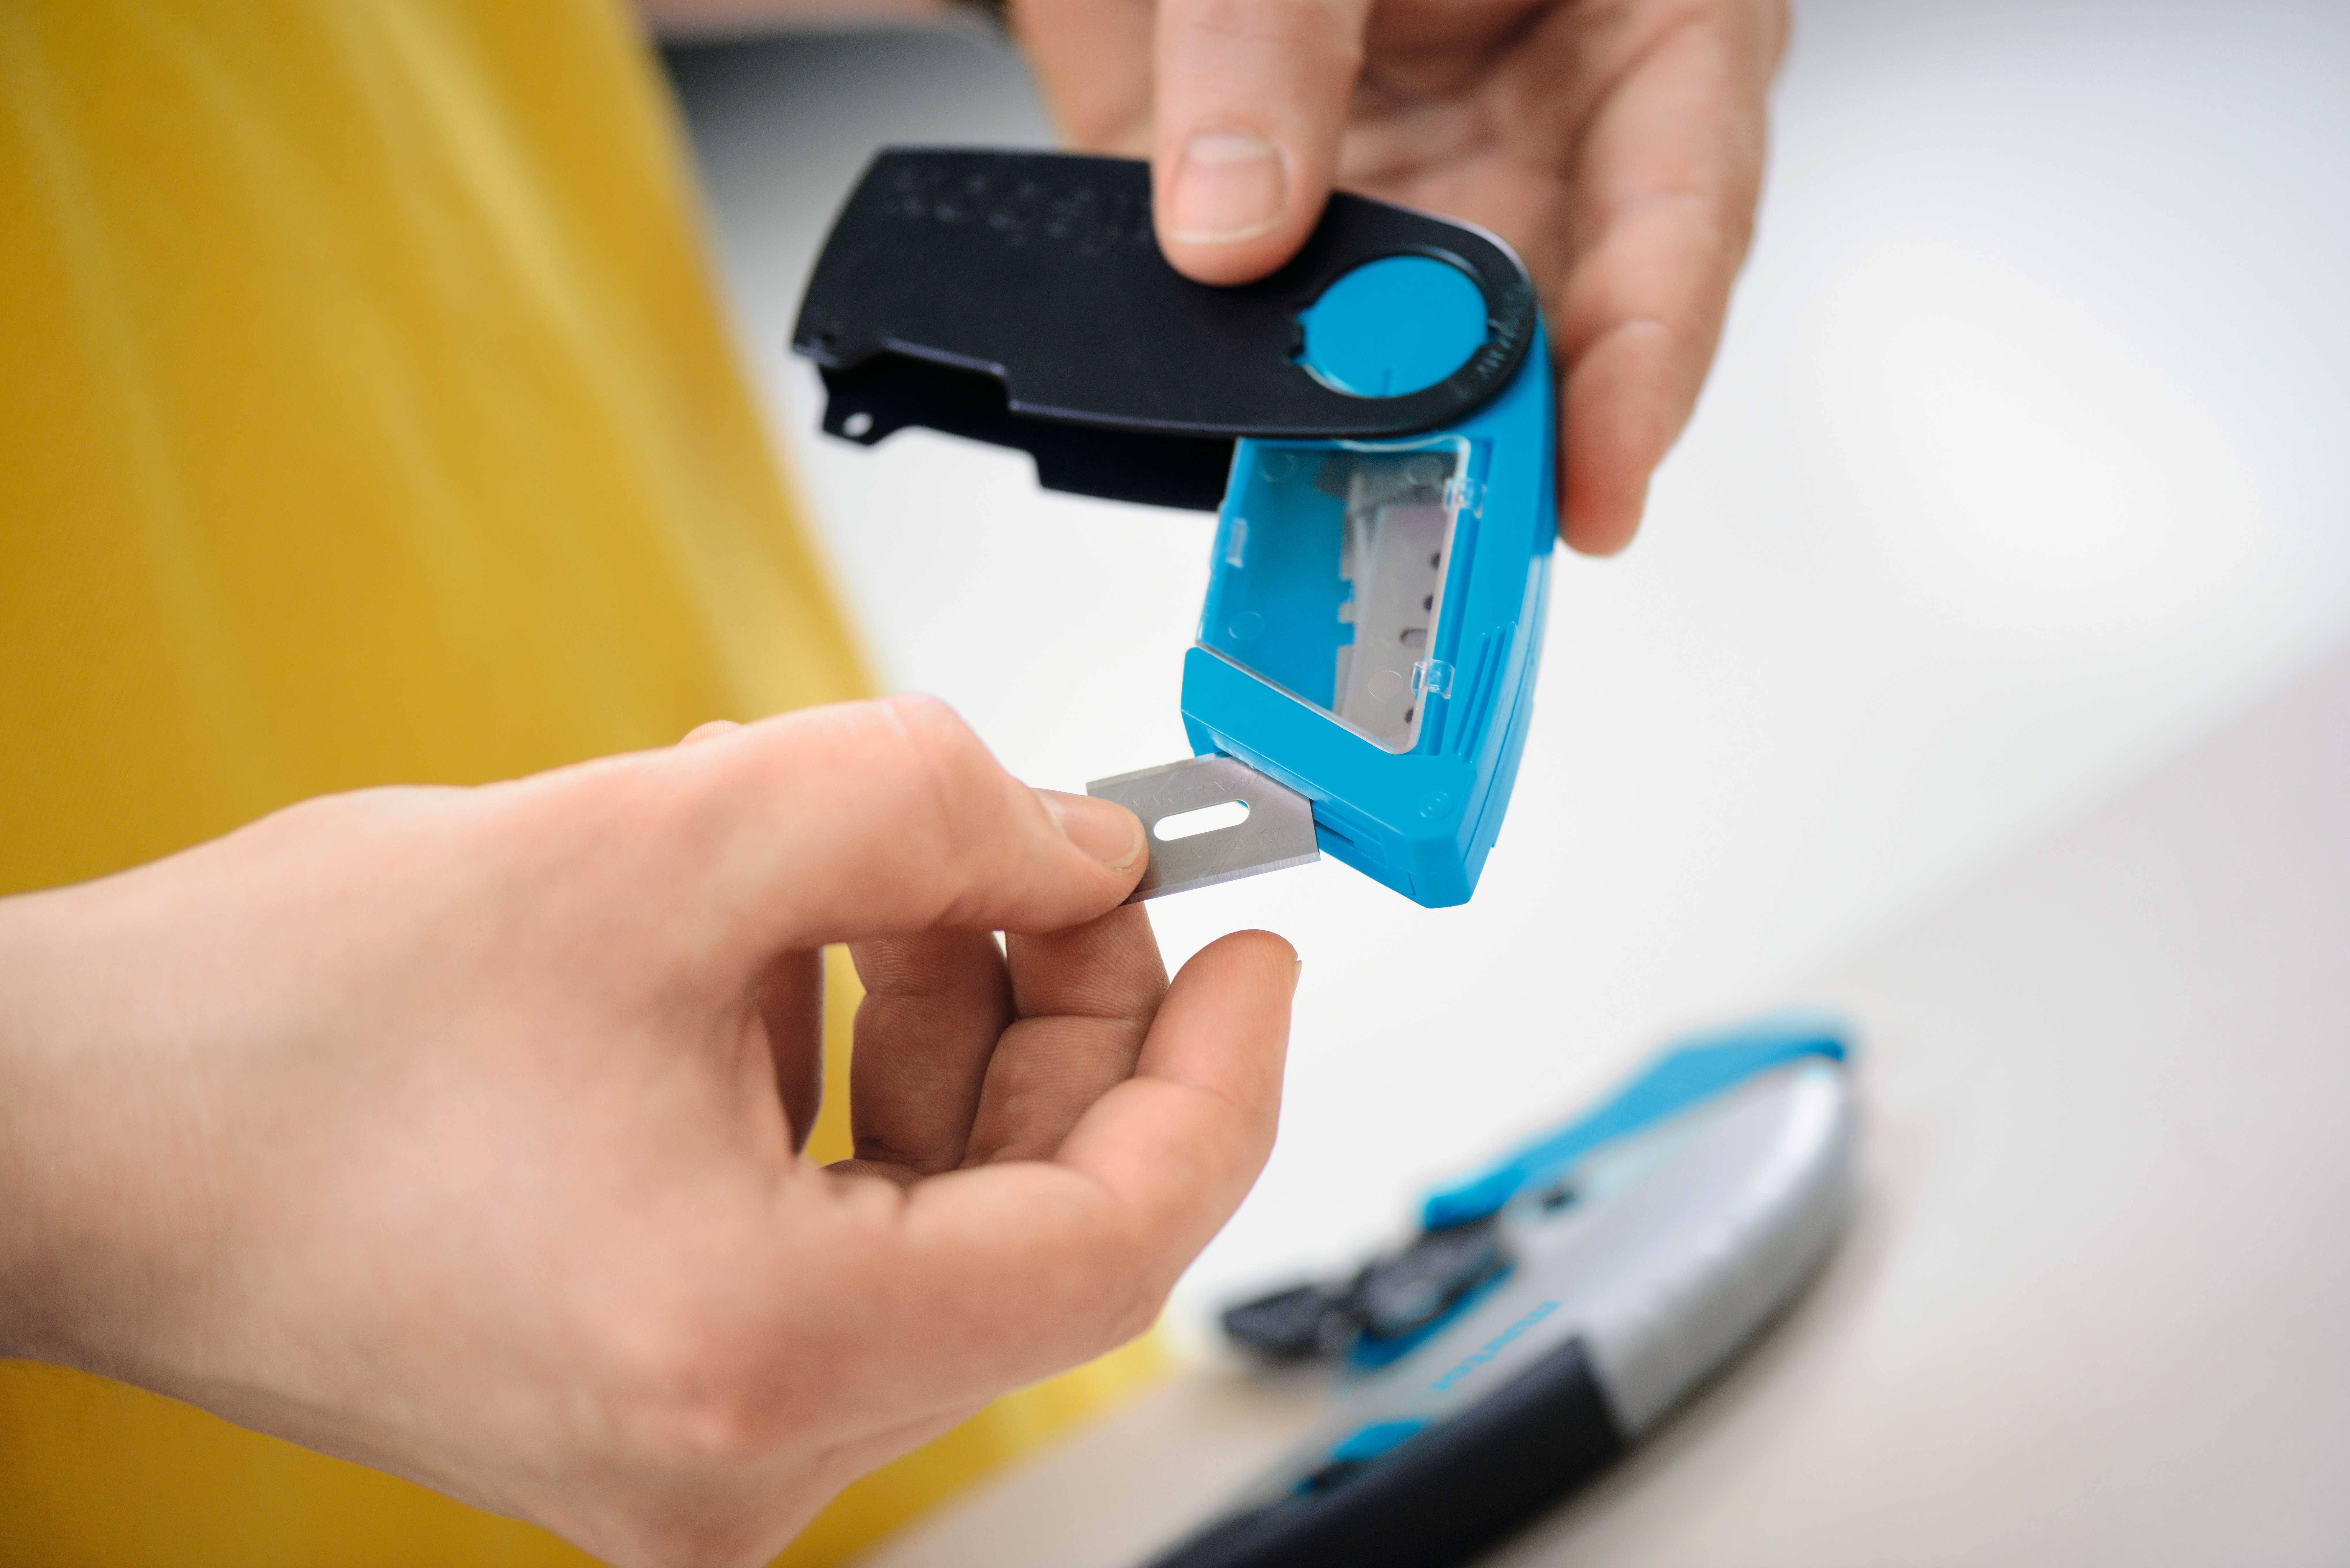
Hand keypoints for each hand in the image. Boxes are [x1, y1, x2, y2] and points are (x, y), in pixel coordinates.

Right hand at [0, 695, 1297, 1567]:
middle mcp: (736, 1448)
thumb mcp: (654, 841)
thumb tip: (1070, 829)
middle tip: (1036, 845)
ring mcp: (694, 1427)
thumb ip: (913, 805)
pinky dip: (839, 1059)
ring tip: (847, 862)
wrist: (62, 1124)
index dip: (1218, 1071)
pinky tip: (773, 939)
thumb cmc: (267, 1036)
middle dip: (1058, 1003)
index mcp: (752, 1361)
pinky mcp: (650, 1369)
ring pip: (934, 1198)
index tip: (1253, 946)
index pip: (1119, 1238)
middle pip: (1032, 1211)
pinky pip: (830, 1208)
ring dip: (934, 1008)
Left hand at [1016, 0, 1788, 554]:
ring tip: (1325, 513)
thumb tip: (1230, 228)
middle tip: (1439, 540)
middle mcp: (1562, 132)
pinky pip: (1313, 341)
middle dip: (1499, 442)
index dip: (1646, 371)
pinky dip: (1268, 393)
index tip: (1596, 490)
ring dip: (1375, 435)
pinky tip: (1233, 432)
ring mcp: (1449, 190)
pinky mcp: (1334, 231)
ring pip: (1437, 358)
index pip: (1686, 221)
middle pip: (1563, 325)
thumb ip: (1272, 39)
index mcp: (1657, 23)